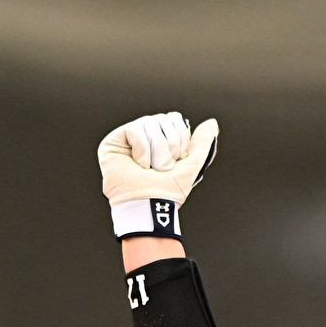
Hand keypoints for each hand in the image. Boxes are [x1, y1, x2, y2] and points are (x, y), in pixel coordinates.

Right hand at [98, 112, 219, 237]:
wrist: (150, 207)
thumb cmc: (168, 191)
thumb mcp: (192, 164)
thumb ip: (202, 143)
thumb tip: (212, 122)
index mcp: (161, 141)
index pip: (173, 119)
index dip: (180, 137)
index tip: (178, 160)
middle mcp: (145, 137)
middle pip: (162, 119)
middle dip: (169, 146)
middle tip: (163, 168)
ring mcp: (128, 140)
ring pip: (148, 123)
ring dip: (156, 150)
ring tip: (151, 169)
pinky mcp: (113, 143)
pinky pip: (134, 129)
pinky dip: (142, 150)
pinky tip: (138, 165)